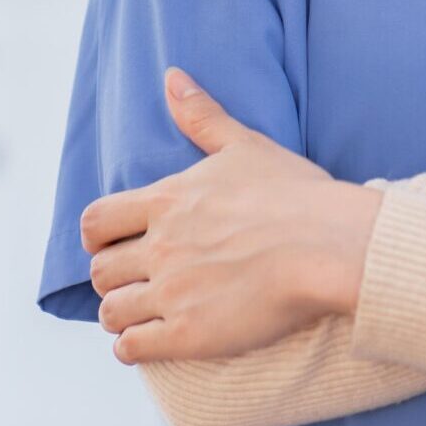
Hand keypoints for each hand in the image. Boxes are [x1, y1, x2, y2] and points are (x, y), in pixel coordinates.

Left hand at [79, 67, 383, 364]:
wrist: (331, 246)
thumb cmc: (297, 195)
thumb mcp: (245, 145)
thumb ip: (202, 116)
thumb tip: (171, 77)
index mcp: (167, 202)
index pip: (94, 222)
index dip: (97, 237)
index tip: (114, 244)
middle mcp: (160, 247)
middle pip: (99, 272)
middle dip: (113, 278)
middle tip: (137, 282)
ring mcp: (172, 293)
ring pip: (110, 312)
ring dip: (121, 315)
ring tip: (143, 314)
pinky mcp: (190, 335)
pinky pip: (132, 348)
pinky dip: (133, 347)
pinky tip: (153, 340)